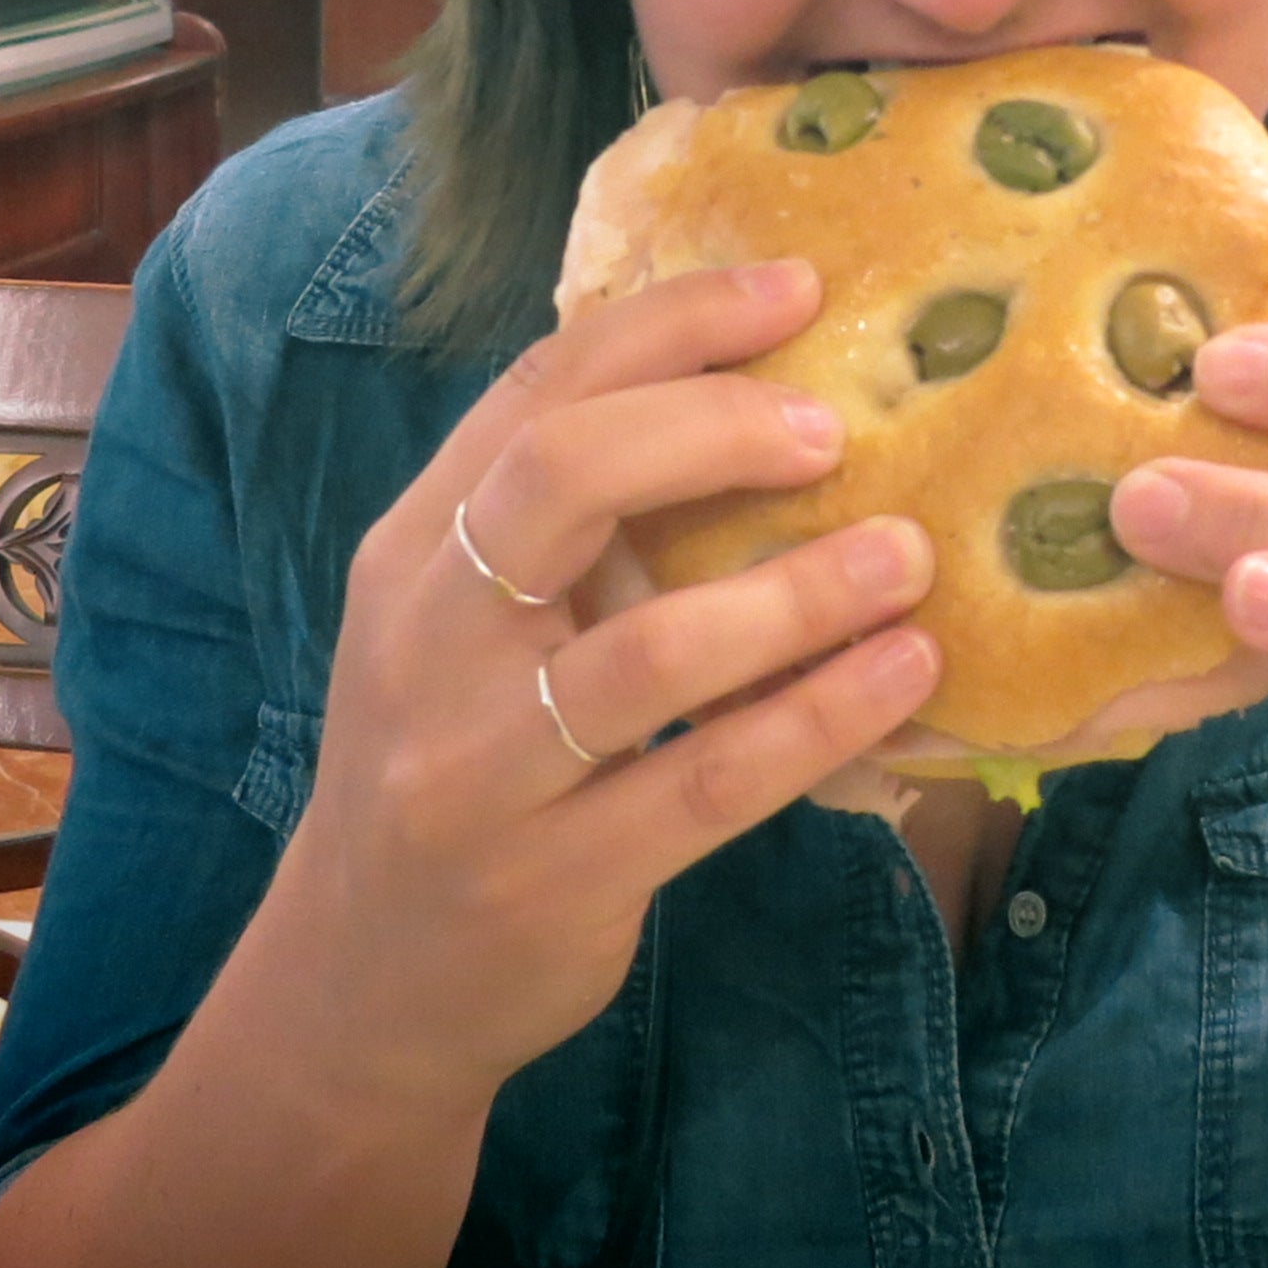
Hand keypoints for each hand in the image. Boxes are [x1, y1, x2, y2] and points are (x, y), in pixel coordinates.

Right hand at [289, 261, 940, 1095]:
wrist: (361, 979)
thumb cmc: (453, 759)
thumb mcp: (465, 620)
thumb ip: (563, 518)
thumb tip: (743, 378)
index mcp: (416, 547)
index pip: (540, 388)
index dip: (672, 321)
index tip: (796, 288)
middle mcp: (432, 638)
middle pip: (562, 477)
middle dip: (714, 429)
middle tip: (836, 426)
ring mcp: (482, 768)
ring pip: (650, 647)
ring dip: (797, 592)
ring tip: (906, 557)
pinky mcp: (554, 876)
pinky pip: (707, 780)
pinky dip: (817, 719)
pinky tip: (900, 676)